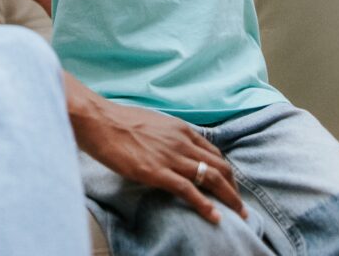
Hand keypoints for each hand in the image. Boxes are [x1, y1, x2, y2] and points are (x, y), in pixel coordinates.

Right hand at [63, 73, 245, 224]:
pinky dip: (205, 205)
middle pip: (219, 165)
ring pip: (211, 178)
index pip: (213, 151)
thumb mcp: (151, 123)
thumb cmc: (118, 121)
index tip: (229, 184)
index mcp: (179, 129)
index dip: (225, 170)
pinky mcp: (157, 172)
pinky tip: (215, 217)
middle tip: (239, 204)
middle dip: (233, 187)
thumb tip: (172, 148)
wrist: (99, 121)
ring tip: (239, 214)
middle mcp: (181, 141)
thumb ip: (167, 136)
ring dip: (229, 198)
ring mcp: (170, 156)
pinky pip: (189, 190)